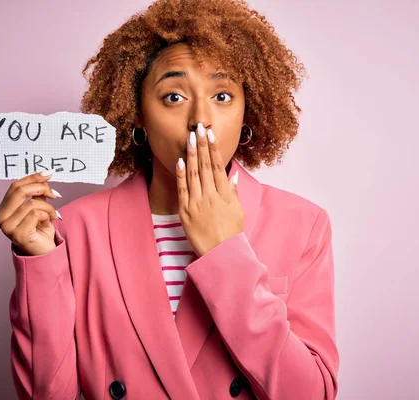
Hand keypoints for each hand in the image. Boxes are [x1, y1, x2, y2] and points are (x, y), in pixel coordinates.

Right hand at [0, 170, 62, 255]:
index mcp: (3, 208)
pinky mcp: (18, 234)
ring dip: (48, 207)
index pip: (15, 186)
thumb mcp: (39, 207)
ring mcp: (7, 227)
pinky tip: (48, 223)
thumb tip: (45, 175)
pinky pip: (36, 214)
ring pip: (31, 203)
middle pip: (20, 191)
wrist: (45, 252)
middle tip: (55, 193)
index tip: (48, 173)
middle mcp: (1, 217)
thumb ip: (38, 193)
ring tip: (53, 215)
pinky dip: (47, 216)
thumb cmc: (41, 230)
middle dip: (41, 188)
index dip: (32, 178)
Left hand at [176, 123, 244, 256]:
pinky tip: (180, 161)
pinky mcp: (186, 212)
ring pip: (193, 174)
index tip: (210, 135)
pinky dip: (181, 175)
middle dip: (201, 146)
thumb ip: (233, 191)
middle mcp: (211, 196)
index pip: (217, 166)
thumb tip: (233, 175)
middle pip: (204, 166)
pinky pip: (183, 190)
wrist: (222, 254)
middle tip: (198, 129)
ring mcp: (198, 203)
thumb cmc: (231, 234)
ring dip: (191, 155)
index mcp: (225, 194)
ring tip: (190, 138)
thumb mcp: (238, 210)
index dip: (213, 149)